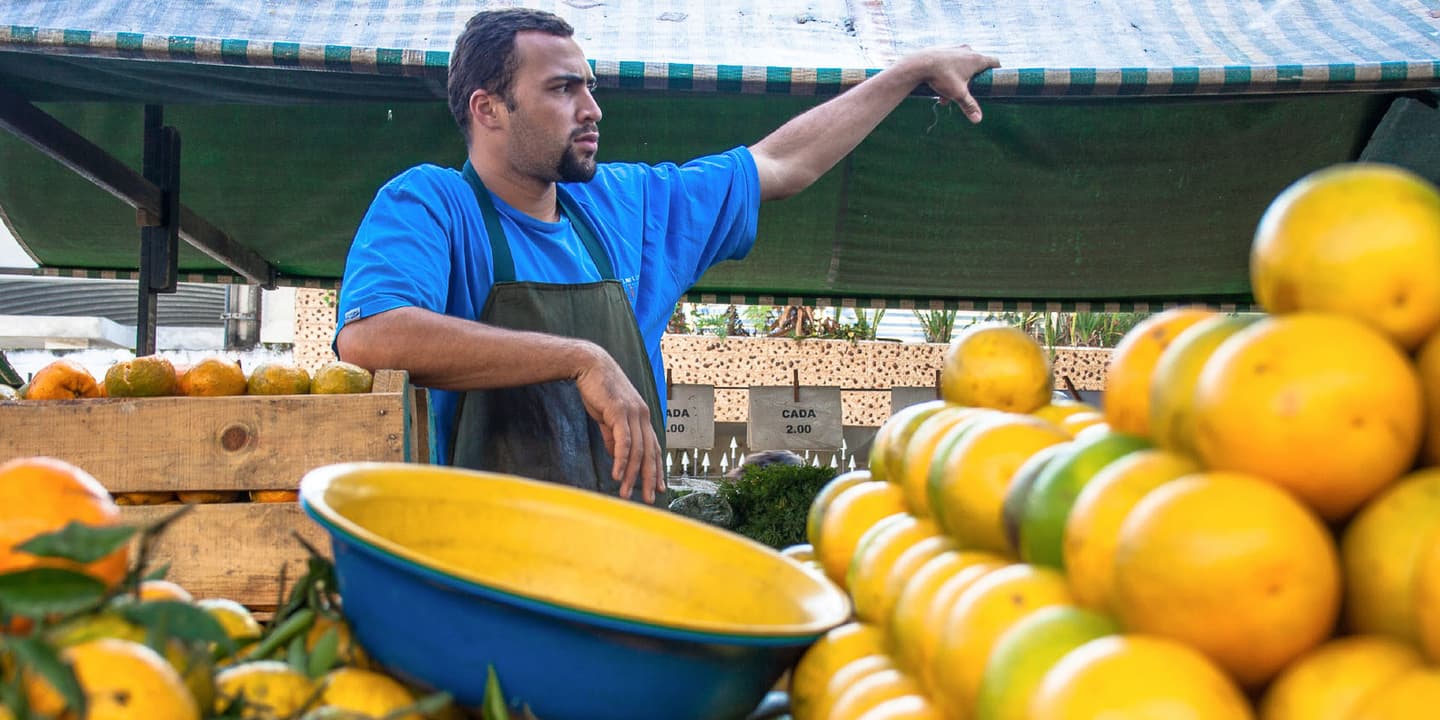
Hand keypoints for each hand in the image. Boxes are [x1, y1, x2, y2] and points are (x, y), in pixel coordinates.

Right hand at [573, 347, 664, 502]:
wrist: (590, 365)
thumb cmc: (599, 390)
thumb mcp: (608, 417)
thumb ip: (613, 436)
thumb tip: (616, 456)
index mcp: (643, 417)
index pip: (654, 448)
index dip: (657, 469)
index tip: (658, 487)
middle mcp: (643, 416)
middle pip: (650, 453)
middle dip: (649, 478)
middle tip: (648, 499)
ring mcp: (633, 413)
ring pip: (637, 451)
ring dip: (632, 475)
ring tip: (625, 494)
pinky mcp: (620, 411)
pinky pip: (624, 441)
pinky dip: (622, 460)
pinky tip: (618, 475)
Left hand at [917, 46, 1000, 123]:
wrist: (919, 64)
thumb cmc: (941, 77)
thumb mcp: (958, 94)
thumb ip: (969, 106)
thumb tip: (978, 120)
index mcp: (976, 59)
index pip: (995, 61)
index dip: (997, 71)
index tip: (994, 79)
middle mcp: (968, 50)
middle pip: (976, 67)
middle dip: (970, 82)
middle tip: (964, 92)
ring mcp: (955, 48)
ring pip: (961, 66)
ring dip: (956, 81)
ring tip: (944, 96)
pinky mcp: (944, 49)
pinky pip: (950, 62)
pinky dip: (947, 74)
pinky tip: (937, 85)